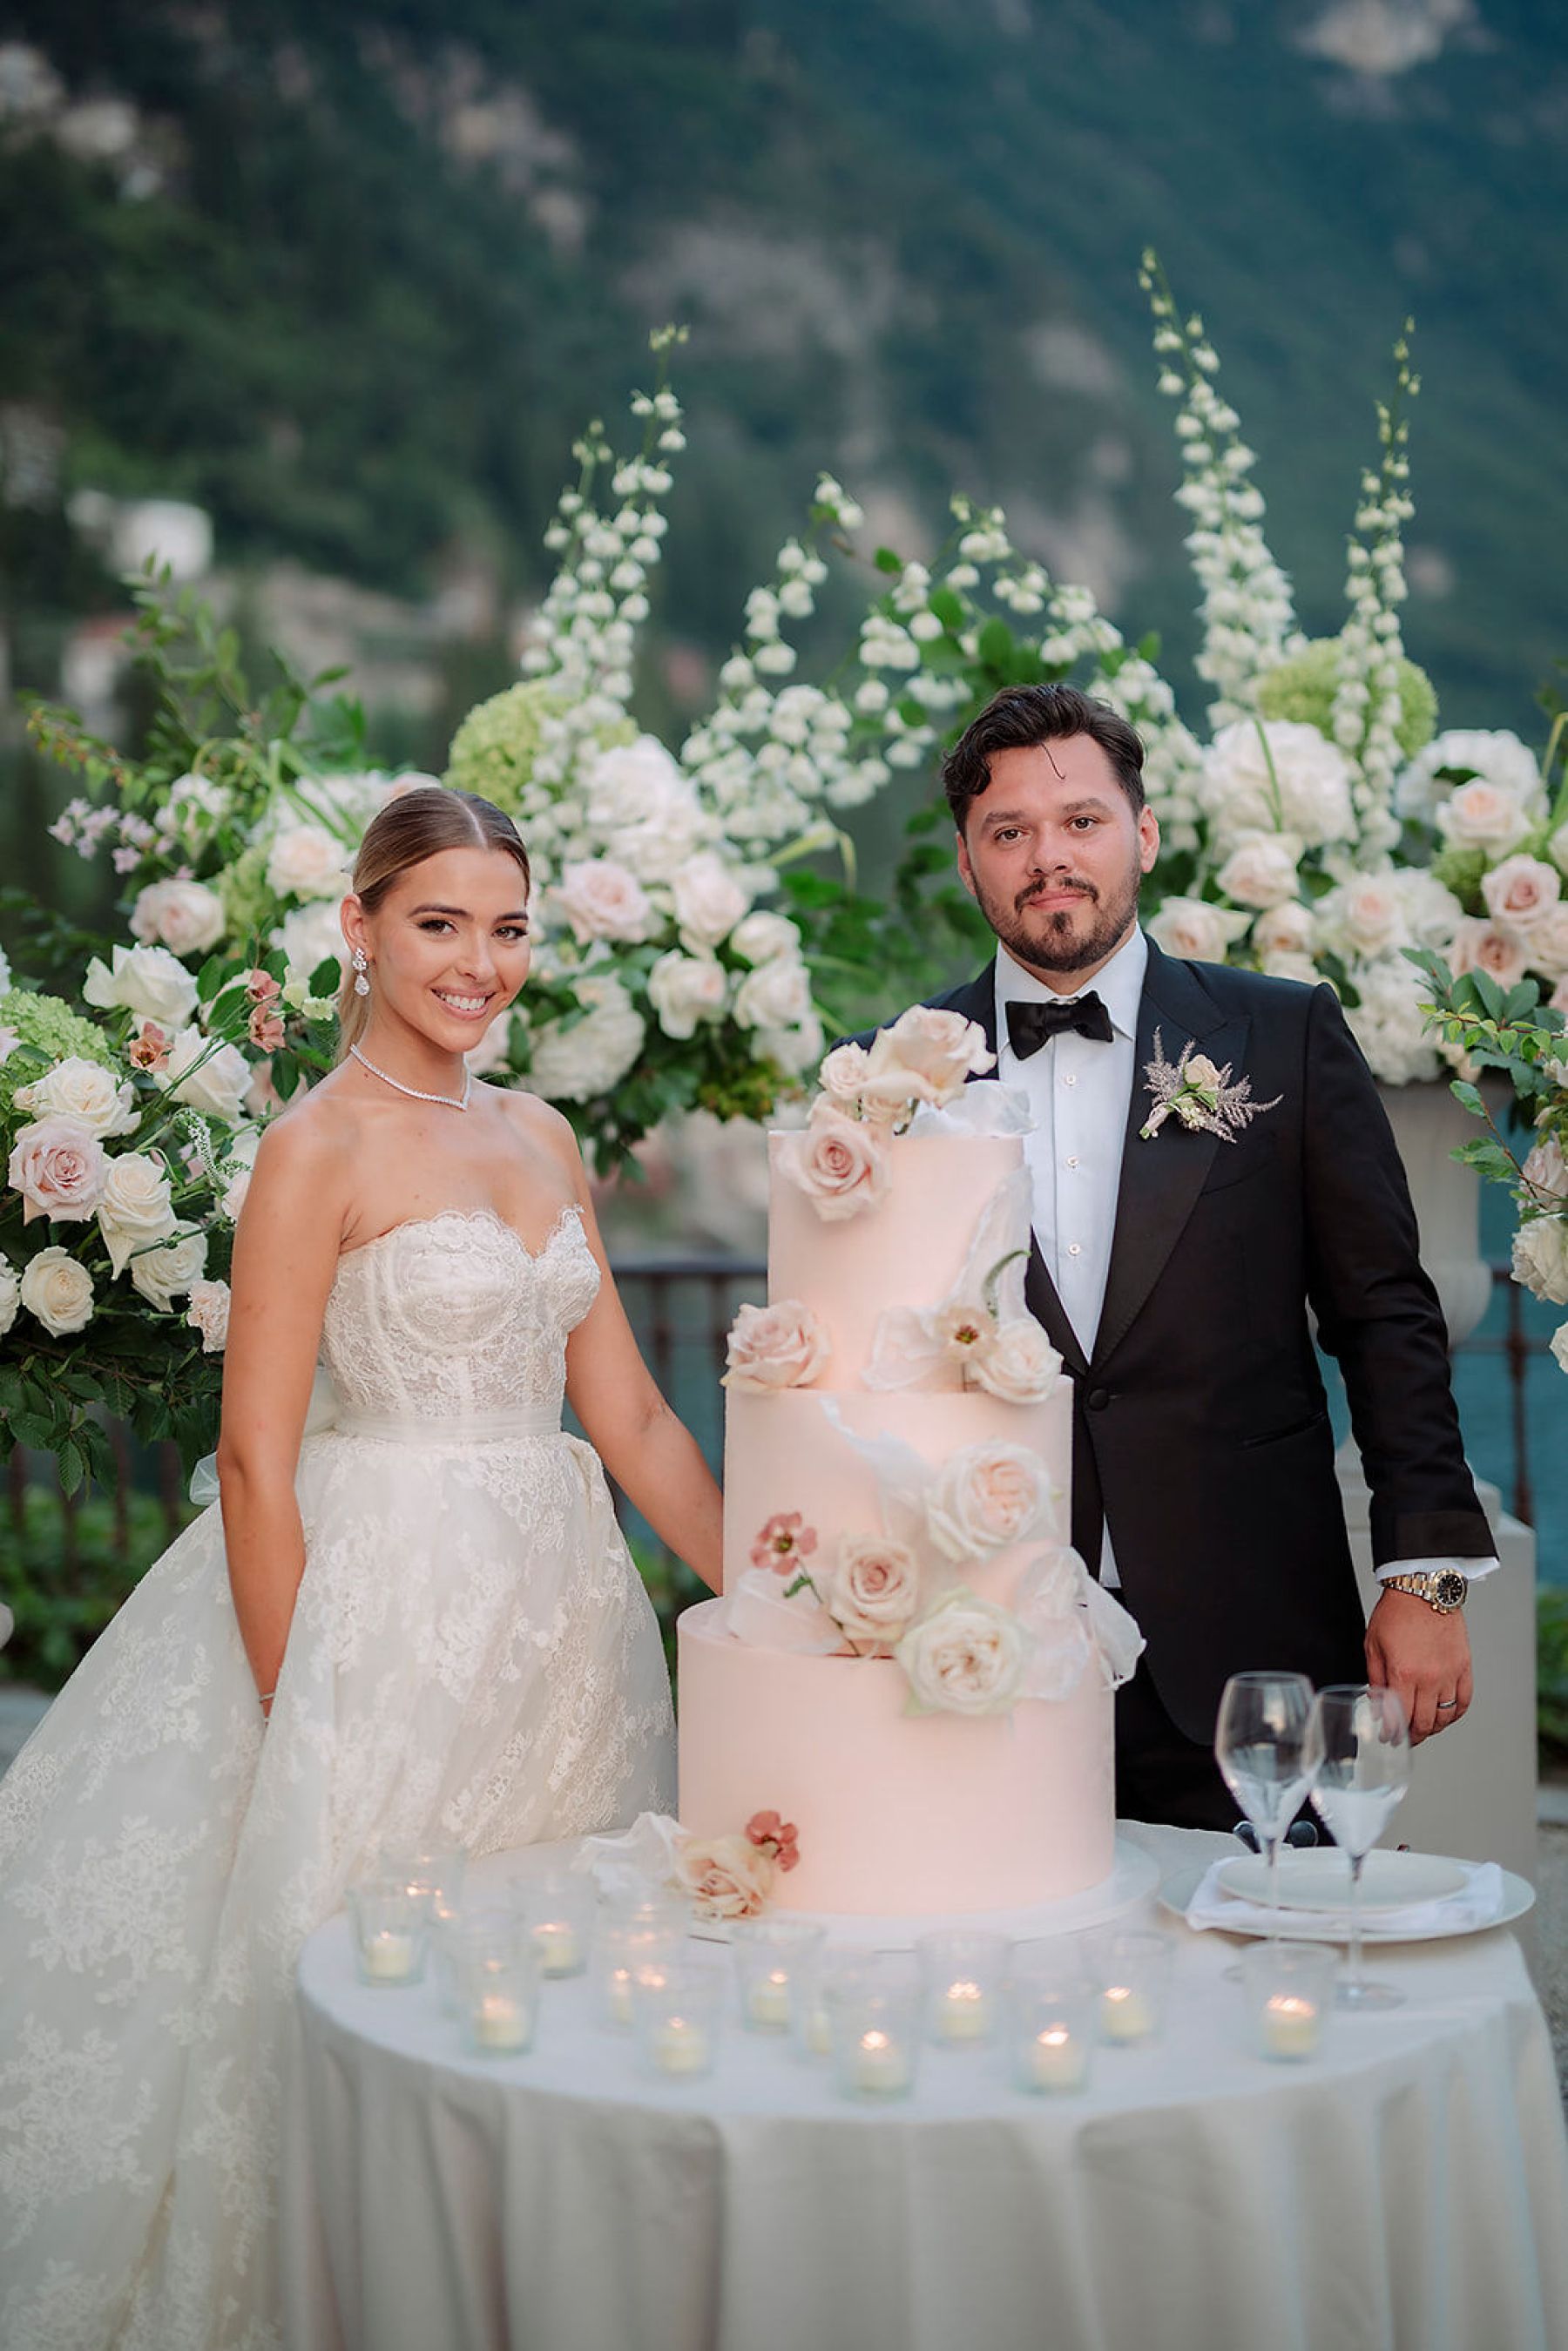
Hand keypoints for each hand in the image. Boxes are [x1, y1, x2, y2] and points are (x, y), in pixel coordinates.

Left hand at [1364, 1588, 1472, 1742]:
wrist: (1424, 1589)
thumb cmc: (1396, 1613)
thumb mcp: (1373, 1646)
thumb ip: (1375, 1680)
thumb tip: (1377, 1707)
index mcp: (1403, 1673)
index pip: (1399, 1718)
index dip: (1393, 1734)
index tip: (1389, 1739)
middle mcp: (1429, 1678)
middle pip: (1424, 1722)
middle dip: (1413, 1736)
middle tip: (1406, 1739)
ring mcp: (1450, 1674)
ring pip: (1445, 1716)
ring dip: (1434, 1728)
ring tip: (1424, 1729)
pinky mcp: (1464, 1667)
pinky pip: (1464, 1701)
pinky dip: (1455, 1714)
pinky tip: (1446, 1717)